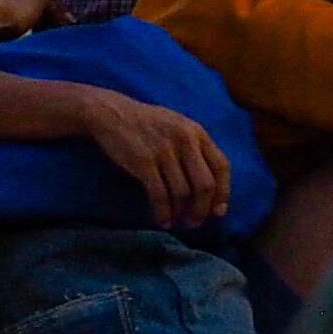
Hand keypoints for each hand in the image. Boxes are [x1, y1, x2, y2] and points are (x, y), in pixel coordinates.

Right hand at [76, 91, 235, 227]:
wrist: (109, 112)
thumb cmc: (145, 122)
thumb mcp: (177, 126)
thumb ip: (195, 147)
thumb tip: (209, 186)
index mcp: (196, 131)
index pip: (222, 166)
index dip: (224, 193)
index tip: (218, 212)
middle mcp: (184, 140)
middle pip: (205, 185)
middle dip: (202, 209)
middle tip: (194, 222)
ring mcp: (164, 151)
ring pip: (182, 193)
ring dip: (181, 213)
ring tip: (176, 221)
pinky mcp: (143, 162)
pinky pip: (159, 194)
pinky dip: (162, 212)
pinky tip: (161, 219)